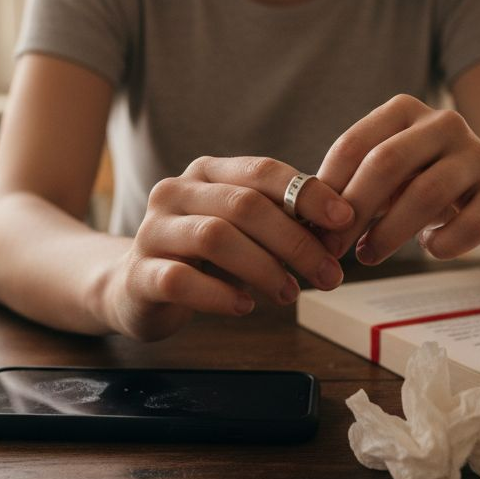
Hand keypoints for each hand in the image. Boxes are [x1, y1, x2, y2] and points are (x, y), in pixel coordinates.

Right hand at [107, 156, 353, 340]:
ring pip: (215, 238)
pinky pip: (180, 279)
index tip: (345, 221)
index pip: (262, 171)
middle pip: (244, 205)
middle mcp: (175, 192)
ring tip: (290, 294)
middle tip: (329, 274)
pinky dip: (219, 295)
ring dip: (263, 268)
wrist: (134, 288)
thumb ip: (281, 219)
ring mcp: (152, 231)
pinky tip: (244, 307)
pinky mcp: (139, 273)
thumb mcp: (243, 229)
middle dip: (295, 241)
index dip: (308, 194)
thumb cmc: (203, 257)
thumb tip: (342, 225)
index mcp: (207, 173)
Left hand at [317, 94, 479, 264]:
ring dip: (390, 232)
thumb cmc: (425, 182)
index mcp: (404, 111)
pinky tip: (430, 248)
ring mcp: (477, 155)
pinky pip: (471, 223)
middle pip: (387, 163)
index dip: (328, 188)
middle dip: (354, 210)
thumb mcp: (388, 175)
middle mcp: (443, 123)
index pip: (354, 144)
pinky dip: (444, 243)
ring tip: (370, 256)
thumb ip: (351, 190)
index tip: (312, 225)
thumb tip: (305, 228)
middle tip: (334, 247)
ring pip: (426, 194)